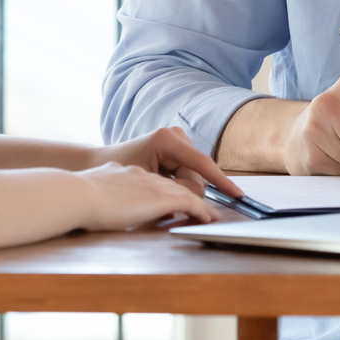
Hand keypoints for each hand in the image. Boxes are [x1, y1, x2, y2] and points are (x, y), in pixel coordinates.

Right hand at [74, 162, 221, 231]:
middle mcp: (145, 173)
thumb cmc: (78, 199)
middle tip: (203, 209)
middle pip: (178, 181)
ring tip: (211, 216)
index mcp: (129, 171)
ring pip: (188, 190)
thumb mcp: (97, 191)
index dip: (171, 187)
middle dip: (192, 194)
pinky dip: (203, 211)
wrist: (75, 195)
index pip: (157, 177)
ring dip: (202, 204)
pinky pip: (191, 203)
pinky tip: (209, 219)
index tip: (179, 197)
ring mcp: (154, 183)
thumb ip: (108, 194)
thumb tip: (106, 204)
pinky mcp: (160, 197)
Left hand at [96, 125, 243, 195]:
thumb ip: (177, 191)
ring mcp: (177, 140)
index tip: (237, 194)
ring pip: (193, 175)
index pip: (202, 163)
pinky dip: (180, 184)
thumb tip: (199, 198)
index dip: (221, 181)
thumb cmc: (119, 178)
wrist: (102, 167)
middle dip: (188, 192)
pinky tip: (163, 186)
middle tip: (167, 203)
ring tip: (158, 192)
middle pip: (197, 174)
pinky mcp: (177, 148)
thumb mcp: (149, 185)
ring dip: (182, 189)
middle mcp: (175, 136)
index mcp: (167, 140)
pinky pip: (188, 173)